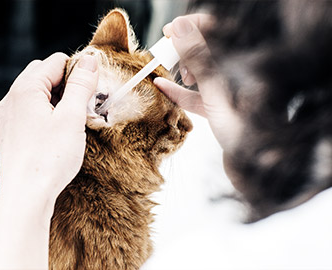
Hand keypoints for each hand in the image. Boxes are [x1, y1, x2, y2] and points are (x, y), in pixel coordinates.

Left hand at [0, 53, 98, 268]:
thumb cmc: (46, 160)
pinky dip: (48, 114)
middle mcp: (11, 99)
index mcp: (25, 89)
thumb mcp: (72, 118)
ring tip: (74, 121)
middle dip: (68, 84)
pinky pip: (31, 111)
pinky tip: (59, 132)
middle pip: (44, 74)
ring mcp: (8, 116)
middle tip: (85, 105)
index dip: (78, 71)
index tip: (93, 89)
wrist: (25, 197)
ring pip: (38, 94)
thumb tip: (88, 60)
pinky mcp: (11, 132)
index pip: (55, 61)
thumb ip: (81, 85)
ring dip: (59, 100)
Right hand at [153, 14, 243, 151]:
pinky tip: (162, 86)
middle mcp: (238, 74)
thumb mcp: (217, 93)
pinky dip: (181, 91)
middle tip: (170, 54)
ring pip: (202, 69)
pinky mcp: (221, 107)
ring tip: (183, 78)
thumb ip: (199, 59)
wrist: (254, 170)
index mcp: (245, 64)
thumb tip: (180, 28)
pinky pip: (198, 93)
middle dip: (186, 50)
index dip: (193, 25)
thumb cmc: (245, 133)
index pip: (220, 28)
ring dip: (185, 69)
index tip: (170, 30)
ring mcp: (229, 91)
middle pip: (207, 48)